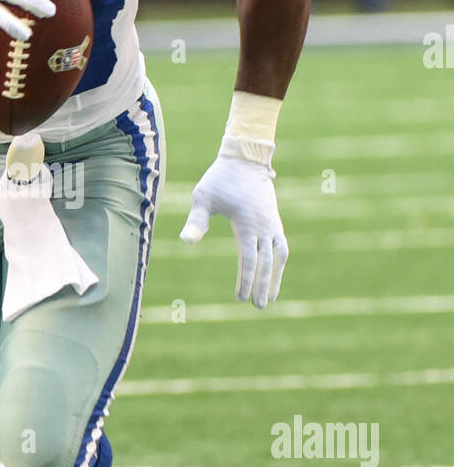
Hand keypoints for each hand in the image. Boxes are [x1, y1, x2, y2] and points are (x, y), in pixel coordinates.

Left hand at [180, 139, 288, 307]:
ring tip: (271, 298)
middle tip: (258, 307)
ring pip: (278, 256)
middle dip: (262, 286)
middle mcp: (264, 225)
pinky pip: (281, 246)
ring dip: (275, 278)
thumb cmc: (220, 179)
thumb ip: (196, 221)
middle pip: (265, 262)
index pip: (249, 259)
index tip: (240, 298)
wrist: (245, 159)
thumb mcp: (203, 197)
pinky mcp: (274, 220)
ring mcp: (272, 223)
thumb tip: (186, 241)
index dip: (245, 280)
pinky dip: (279, 262)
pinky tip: (274, 274)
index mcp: (247, 223)